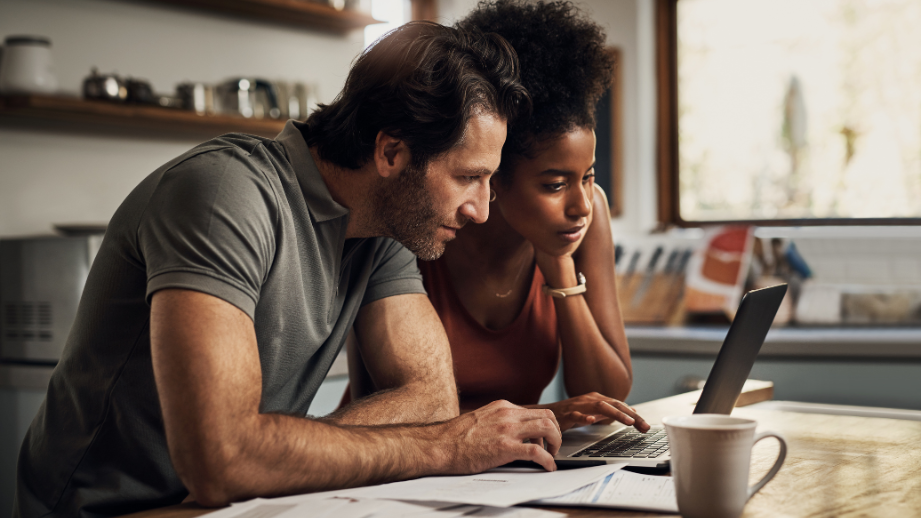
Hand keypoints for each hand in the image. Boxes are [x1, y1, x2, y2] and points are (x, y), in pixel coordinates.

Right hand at [438, 400, 561, 472]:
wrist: (440, 445)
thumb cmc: (455, 437)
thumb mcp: (482, 419)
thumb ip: (499, 421)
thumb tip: (511, 432)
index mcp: (502, 407)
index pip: (536, 411)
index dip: (545, 426)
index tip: (544, 438)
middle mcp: (508, 414)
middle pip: (547, 416)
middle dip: (556, 432)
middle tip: (553, 446)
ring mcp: (507, 430)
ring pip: (547, 428)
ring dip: (556, 443)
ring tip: (552, 456)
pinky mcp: (505, 447)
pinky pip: (536, 451)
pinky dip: (548, 460)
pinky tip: (548, 467)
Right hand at [537, 393, 649, 431]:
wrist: (547, 413)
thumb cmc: (571, 413)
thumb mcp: (594, 412)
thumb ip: (611, 412)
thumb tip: (631, 412)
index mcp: (597, 399)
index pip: (620, 406)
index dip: (634, 415)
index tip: (645, 426)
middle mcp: (590, 400)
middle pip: (614, 405)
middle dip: (631, 415)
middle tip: (643, 426)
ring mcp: (579, 406)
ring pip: (600, 407)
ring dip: (615, 413)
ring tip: (628, 421)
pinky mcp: (567, 414)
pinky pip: (576, 415)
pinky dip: (584, 417)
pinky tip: (592, 420)